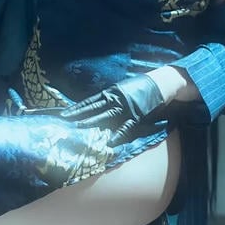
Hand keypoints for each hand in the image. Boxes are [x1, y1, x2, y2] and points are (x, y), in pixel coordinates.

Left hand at [53, 73, 168, 142]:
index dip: (77, 107)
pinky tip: (110, 141)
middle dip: (79, 114)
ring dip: (92, 122)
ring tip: (79, 127)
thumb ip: (110, 96)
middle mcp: (116, 99)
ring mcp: (126, 108)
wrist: (160, 83)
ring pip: (106, 116)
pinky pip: (126, 127)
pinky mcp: (137, 116)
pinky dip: (118, 135)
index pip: (90, 101)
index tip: (65, 113)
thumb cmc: (140, 86)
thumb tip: (97, 104)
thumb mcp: (122, 88)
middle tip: (65, 120)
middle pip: (94, 108)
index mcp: (111, 92)